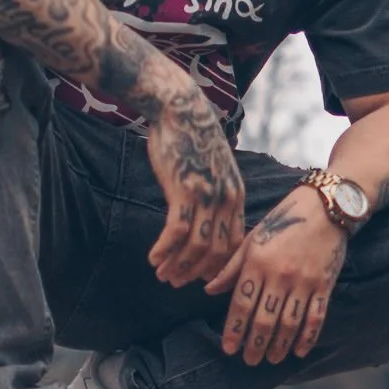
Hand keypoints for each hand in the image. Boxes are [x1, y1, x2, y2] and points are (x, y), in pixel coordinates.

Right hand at [142, 77, 245, 287]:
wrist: (179, 107)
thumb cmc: (191, 137)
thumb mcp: (214, 168)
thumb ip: (215, 192)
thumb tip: (206, 217)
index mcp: (236, 195)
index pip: (235, 244)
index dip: (218, 266)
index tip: (201, 278)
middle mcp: (226, 199)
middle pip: (217, 252)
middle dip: (195, 272)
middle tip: (176, 282)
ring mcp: (207, 196)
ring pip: (197, 247)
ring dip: (177, 265)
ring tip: (161, 273)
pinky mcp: (185, 190)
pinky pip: (177, 232)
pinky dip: (165, 250)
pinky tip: (153, 257)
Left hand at [207, 187, 347, 363]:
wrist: (325, 207)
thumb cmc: (283, 220)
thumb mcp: (252, 238)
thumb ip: (232, 267)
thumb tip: (209, 290)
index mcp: (257, 263)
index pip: (241, 304)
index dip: (234, 329)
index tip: (228, 348)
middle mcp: (279, 275)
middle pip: (264, 319)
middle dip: (255, 343)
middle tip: (249, 360)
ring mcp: (304, 281)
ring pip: (289, 323)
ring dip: (279, 345)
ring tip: (271, 359)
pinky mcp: (324, 284)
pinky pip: (316, 317)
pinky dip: (307, 337)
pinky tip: (299, 351)